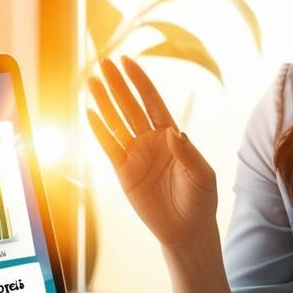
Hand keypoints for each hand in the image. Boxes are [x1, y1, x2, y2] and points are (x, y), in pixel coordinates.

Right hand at [86, 57, 217, 250]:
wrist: (186, 230)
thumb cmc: (200, 201)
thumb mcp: (202, 175)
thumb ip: (188, 153)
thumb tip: (172, 132)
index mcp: (172, 136)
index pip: (152, 102)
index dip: (140, 81)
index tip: (128, 61)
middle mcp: (150, 141)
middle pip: (130, 107)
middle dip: (117, 85)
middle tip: (103, 63)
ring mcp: (135, 155)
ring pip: (116, 123)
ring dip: (104, 102)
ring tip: (90, 81)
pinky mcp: (124, 172)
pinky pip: (109, 147)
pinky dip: (100, 131)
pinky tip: (90, 113)